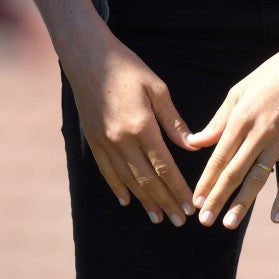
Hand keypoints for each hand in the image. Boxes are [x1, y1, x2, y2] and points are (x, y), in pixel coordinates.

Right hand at [63, 25, 197, 226]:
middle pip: (147, 179)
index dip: (177, 188)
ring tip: (158, 217)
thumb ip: (173, 120)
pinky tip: (128, 200)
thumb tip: (191, 146)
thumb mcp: (157, 88)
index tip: (189, 205)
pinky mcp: (92, 140)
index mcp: (141, 126)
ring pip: (127, 180)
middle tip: (179, 220)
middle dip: (165, 201)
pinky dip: (118, 188)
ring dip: (144, 201)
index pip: (164, 166)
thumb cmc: (127, 67)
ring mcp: (104, 142)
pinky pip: (106, 171)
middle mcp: (121, 139)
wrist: (87, 57)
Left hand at [187, 39, 278, 228]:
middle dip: (217, 198)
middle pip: (234, 172)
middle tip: (204, 220)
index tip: (195, 200)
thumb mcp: (239, 92)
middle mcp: (259, 132)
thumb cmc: (270, 75)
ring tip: (229, 223)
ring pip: (258, 178)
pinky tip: (275, 217)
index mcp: (240, 118)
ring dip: (243, 203)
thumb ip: (218, 121)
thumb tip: (195, 143)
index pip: (219, 157)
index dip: (206, 181)